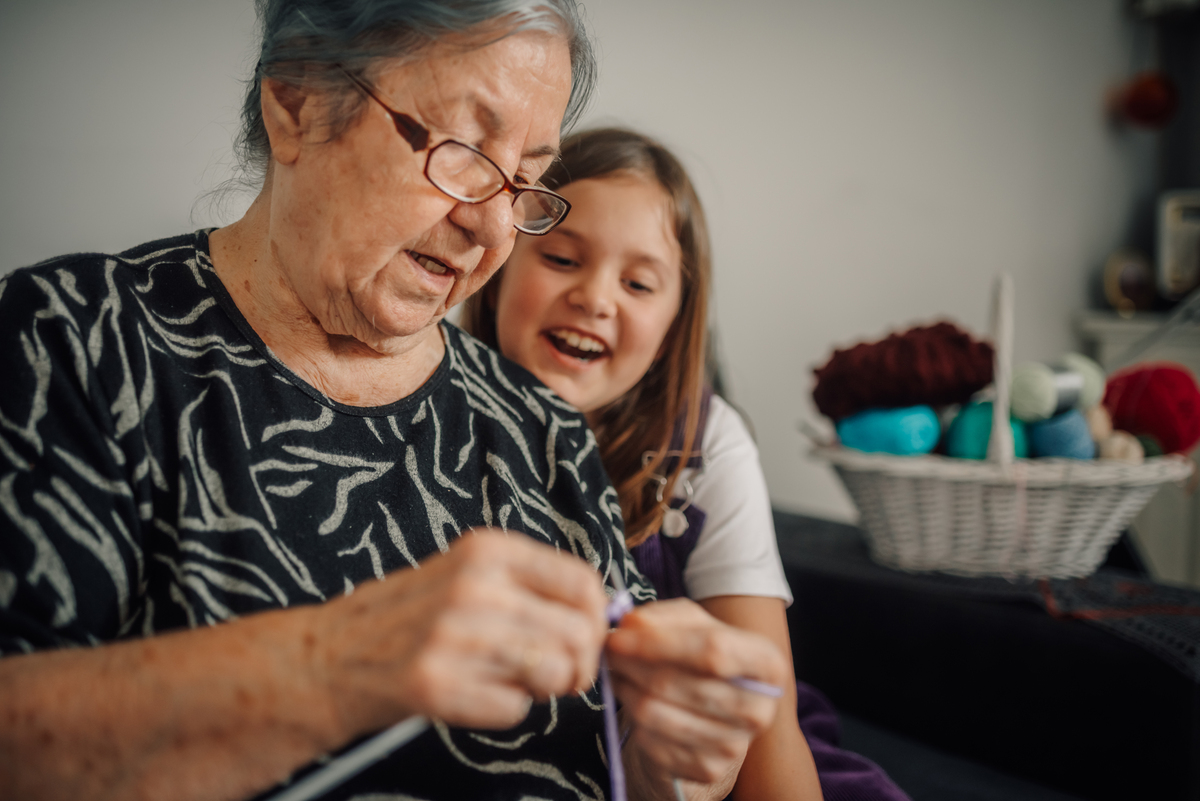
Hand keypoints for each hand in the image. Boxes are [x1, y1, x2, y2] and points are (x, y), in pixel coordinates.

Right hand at [309, 530, 609, 737]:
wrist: (330, 655)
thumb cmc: (410, 616)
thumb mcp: (470, 573)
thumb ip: (531, 586)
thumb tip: (601, 613)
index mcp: (489, 549)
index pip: (584, 582)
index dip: (597, 619)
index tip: (586, 637)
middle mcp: (476, 586)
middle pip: (580, 633)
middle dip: (579, 664)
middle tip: (558, 675)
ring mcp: (454, 635)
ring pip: (555, 672)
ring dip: (544, 688)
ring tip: (511, 680)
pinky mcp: (436, 684)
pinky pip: (514, 709)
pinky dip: (503, 710)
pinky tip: (473, 693)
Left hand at [606, 599, 787, 795]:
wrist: (708, 713)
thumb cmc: (699, 659)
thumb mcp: (688, 625)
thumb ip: (660, 617)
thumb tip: (630, 625)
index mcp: (767, 664)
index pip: (713, 651)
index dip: (659, 643)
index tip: (618, 636)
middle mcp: (759, 710)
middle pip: (678, 683)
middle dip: (631, 664)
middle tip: (608, 650)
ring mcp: (735, 747)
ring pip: (656, 713)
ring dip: (625, 689)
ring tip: (619, 672)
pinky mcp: (707, 770)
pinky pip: (650, 741)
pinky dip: (631, 719)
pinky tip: (633, 701)